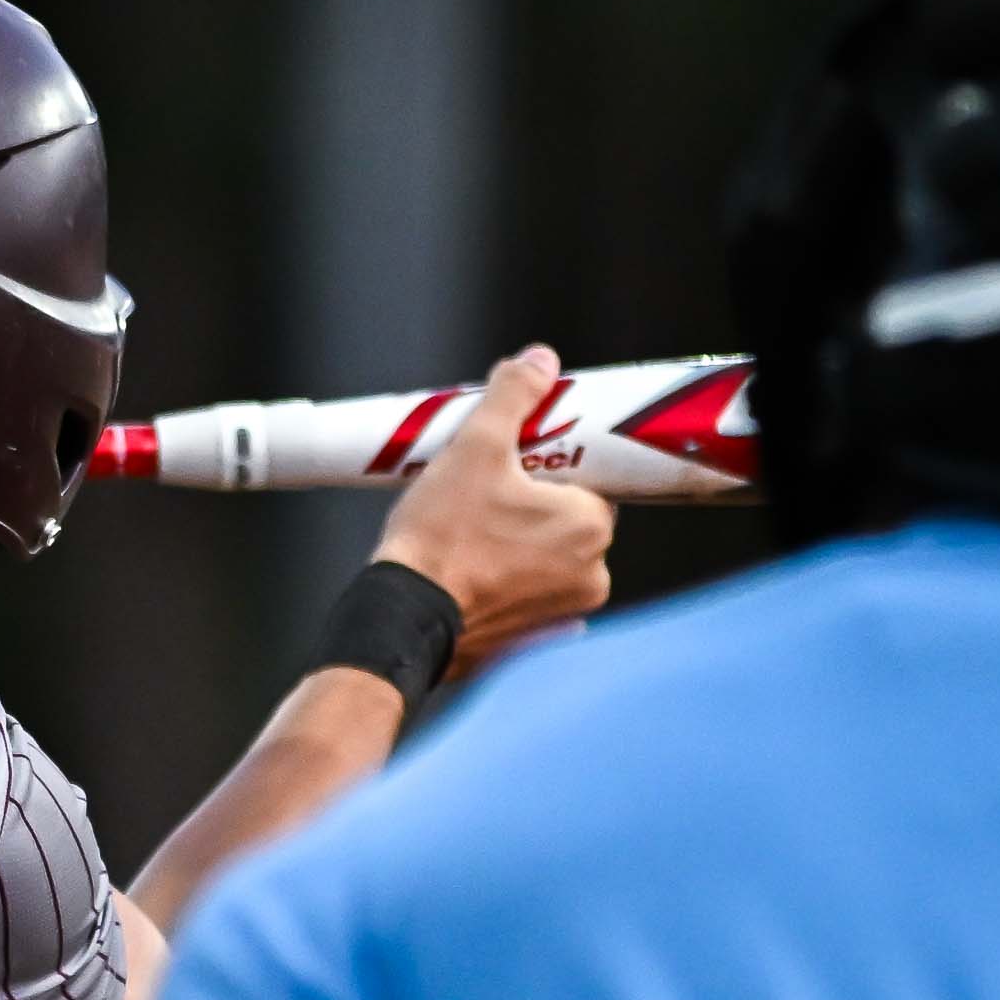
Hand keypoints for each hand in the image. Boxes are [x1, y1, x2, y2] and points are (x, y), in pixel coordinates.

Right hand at [371, 345, 615, 670]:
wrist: (405, 620)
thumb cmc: (441, 535)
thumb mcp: (474, 449)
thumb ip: (512, 398)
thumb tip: (540, 359)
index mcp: (591, 524)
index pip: (587, 479)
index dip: (549, 467)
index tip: (513, 465)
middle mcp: (594, 573)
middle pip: (569, 519)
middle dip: (534, 505)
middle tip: (484, 495)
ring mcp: (568, 611)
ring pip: (552, 558)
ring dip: (524, 544)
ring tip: (472, 532)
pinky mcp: (539, 640)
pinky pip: (534, 595)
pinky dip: (512, 583)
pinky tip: (476, 571)